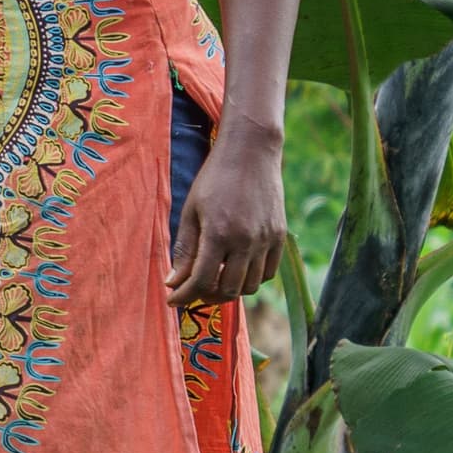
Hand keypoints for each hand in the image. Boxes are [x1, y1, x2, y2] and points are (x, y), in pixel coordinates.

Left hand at [169, 126, 288, 307]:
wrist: (251, 152)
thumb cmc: (214, 178)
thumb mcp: (191, 211)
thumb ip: (184, 250)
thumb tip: (173, 282)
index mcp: (218, 233)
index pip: (201, 281)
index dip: (184, 296)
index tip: (172, 300)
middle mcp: (245, 240)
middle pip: (228, 290)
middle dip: (206, 297)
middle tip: (193, 290)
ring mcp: (266, 240)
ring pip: (249, 286)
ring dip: (229, 290)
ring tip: (214, 280)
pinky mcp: (279, 236)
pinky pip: (268, 273)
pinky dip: (251, 279)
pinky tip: (236, 270)